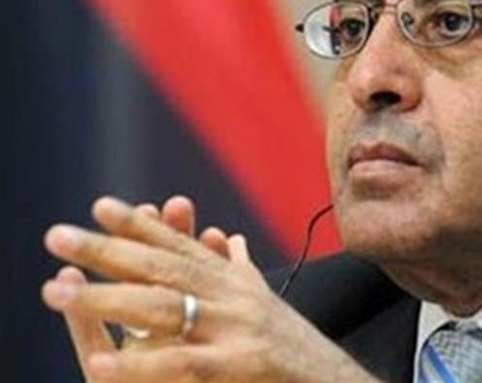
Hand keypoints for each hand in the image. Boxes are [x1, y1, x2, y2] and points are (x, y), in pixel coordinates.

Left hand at [42, 197, 379, 382]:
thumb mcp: (264, 298)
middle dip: (107, 250)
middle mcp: (231, 294)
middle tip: (57, 235)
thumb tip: (226, 237)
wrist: (334, 378)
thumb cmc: (294, 341)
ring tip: (58, 292)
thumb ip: (240, 267)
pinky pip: (182, 363)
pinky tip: (101, 363)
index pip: (179, 245)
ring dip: (108, 299)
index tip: (100, 206)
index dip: (139, 225)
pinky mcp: (239, 364)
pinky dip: (141, 364)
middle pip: (162, 267)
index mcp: (232, 280)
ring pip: (164, 308)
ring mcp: (235, 327)